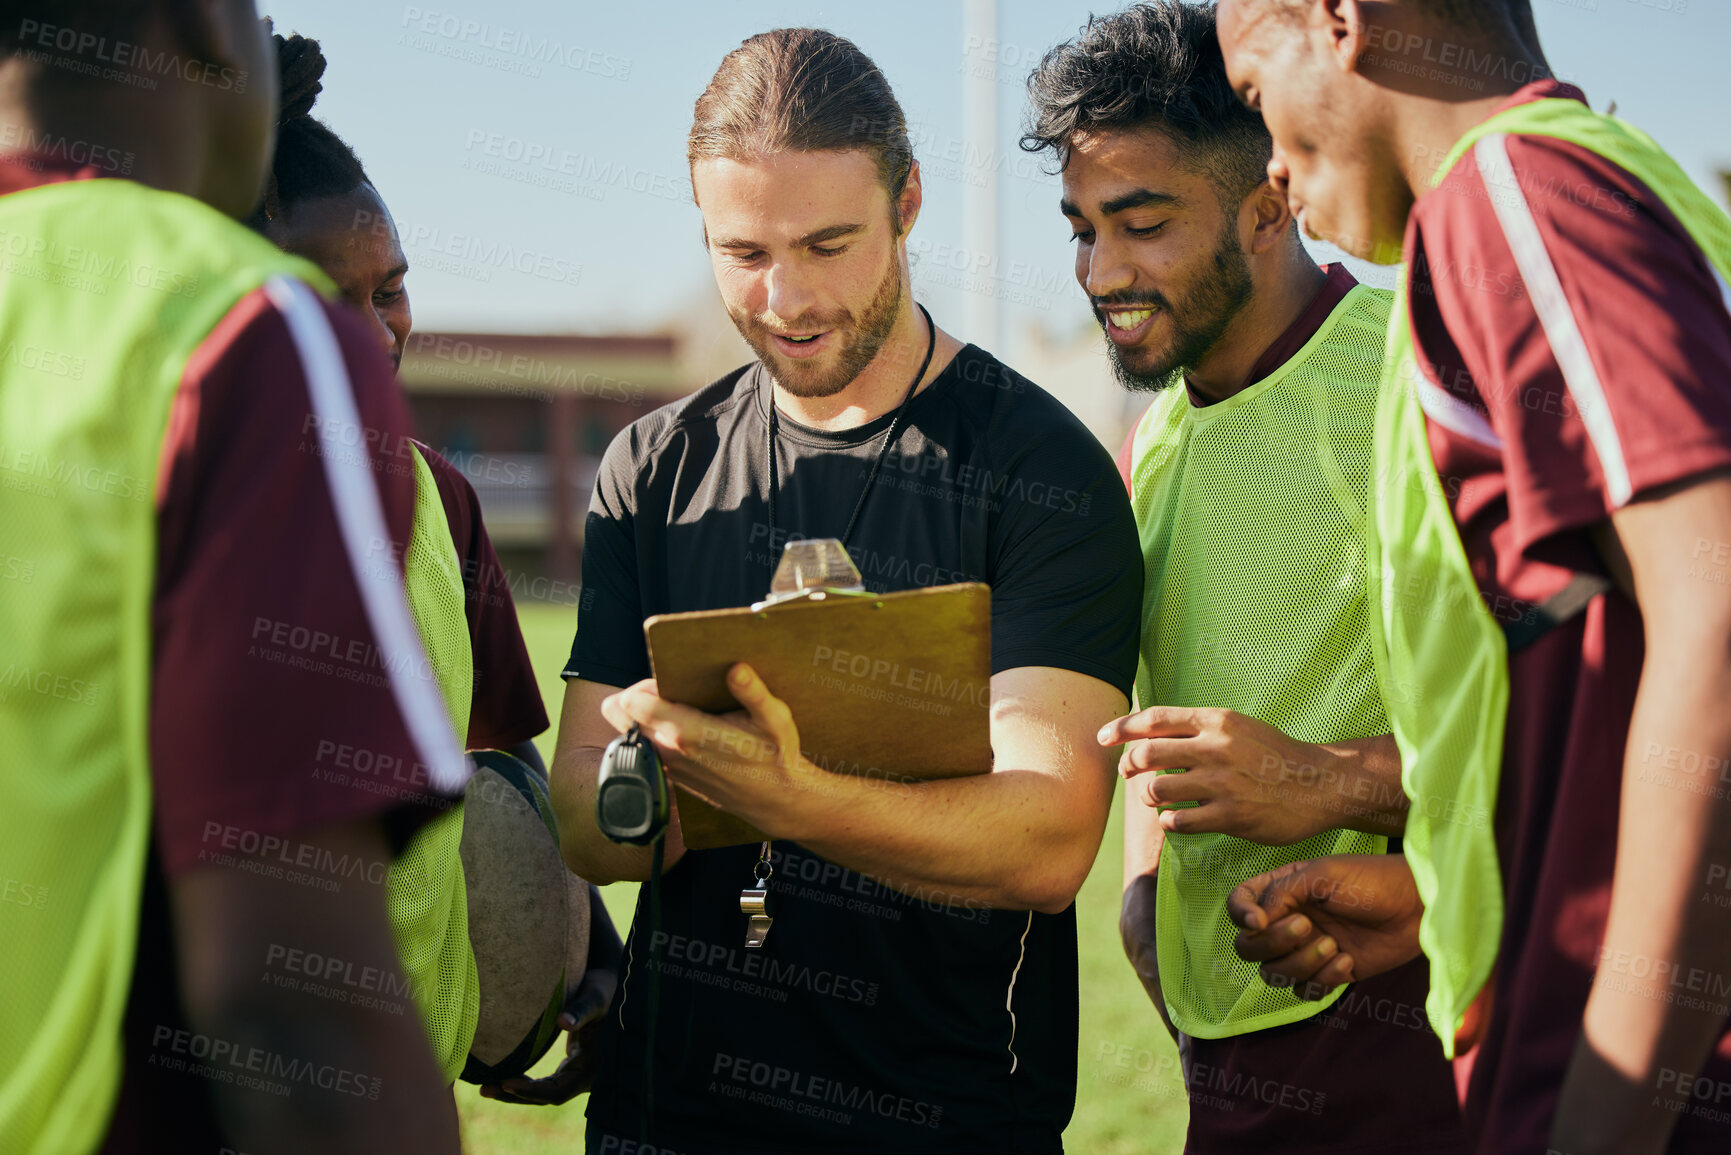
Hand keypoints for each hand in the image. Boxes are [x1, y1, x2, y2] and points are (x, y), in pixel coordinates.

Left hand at [478, 966, 617, 1105]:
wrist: (614, 987)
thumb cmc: (608, 989)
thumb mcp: (597, 996)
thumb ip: (582, 1009)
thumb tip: (563, 1022)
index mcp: (593, 1067)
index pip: (559, 1091)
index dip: (532, 1091)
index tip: (506, 1082)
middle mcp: (585, 1077)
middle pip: (547, 1097)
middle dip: (516, 1095)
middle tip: (485, 1089)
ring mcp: (577, 1073)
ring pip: (544, 1092)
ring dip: (516, 1091)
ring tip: (485, 1086)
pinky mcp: (570, 1066)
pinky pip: (545, 1082)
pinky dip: (524, 1081)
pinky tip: (502, 1074)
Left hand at [599, 665, 812, 832]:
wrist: (775, 799)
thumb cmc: (775, 756)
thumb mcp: (774, 719)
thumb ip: (753, 692)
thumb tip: (736, 669)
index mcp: (688, 733)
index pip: (632, 703)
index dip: (645, 685)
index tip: (669, 681)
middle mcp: (669, 752)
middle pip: (619, 715)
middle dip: (636, 697)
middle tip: (668, 691)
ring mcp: (667, 768)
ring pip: (630, 733)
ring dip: (644, 717)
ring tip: (678, 709)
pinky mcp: (672, 777)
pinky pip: (645, 749)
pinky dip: (653, 736)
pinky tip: (685, 730)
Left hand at [1099, 707, 1379, 845]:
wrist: (1321, 784)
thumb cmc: (1274, 755)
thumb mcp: (1239, 727)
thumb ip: (1199, 728)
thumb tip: (1152, 732)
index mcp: (1217, 721)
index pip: (1155, 719)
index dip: (1122, 728)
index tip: (1103, 737)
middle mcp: (1216, 748)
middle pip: (1147, 754)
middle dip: (1129, 766)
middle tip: (1129, 774)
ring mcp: (1223, 783)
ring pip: (1156, 790)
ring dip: (1147, 797)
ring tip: (1155, 799)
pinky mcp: (1231, 815)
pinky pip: (1179, 821)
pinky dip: (1169, 821)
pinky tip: (1176, 819)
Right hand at [1226, 854, 1423, 999]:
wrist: (1416, 907)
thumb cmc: (1371, 880)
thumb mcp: (1322, 875)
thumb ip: (1282, 893)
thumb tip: (1255, 922)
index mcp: (1282, 891)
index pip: (1239, 905)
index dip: (1240, 916)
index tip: (1260, 921)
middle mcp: (1288, 920)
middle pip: (1249, 947)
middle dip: (1274, 944)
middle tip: (1309, 928)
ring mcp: (1307, 949)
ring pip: (1274, 974)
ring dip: (1301, 963)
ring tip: (1334, 946)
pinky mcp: (1330, 973)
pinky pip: (1306, 991)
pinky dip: (1323, 981)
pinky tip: (1348, 961)